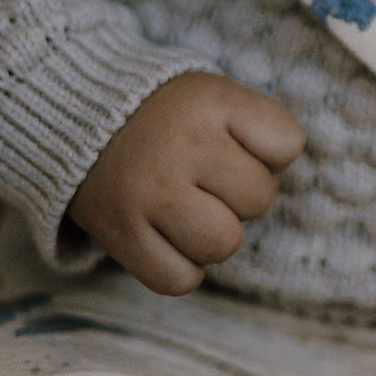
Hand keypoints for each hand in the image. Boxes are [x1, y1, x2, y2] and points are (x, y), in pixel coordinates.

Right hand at [68, 72, 306, 295]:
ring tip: (195, 208)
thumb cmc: (175, 115)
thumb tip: (282, 179)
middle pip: (259, 198)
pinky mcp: (120, 234)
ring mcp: (151, 192)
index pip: (289, 144)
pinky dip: (184, 268)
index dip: (273, 152)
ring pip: (224, 244)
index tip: (243, 143)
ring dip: (217, 234)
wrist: (87, 118)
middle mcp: (184, 145)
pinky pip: (179, 280)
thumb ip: (261, 128)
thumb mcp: (220, 95)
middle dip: (244, 193)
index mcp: (215, 101)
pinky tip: (172, 236)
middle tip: (213, 177)